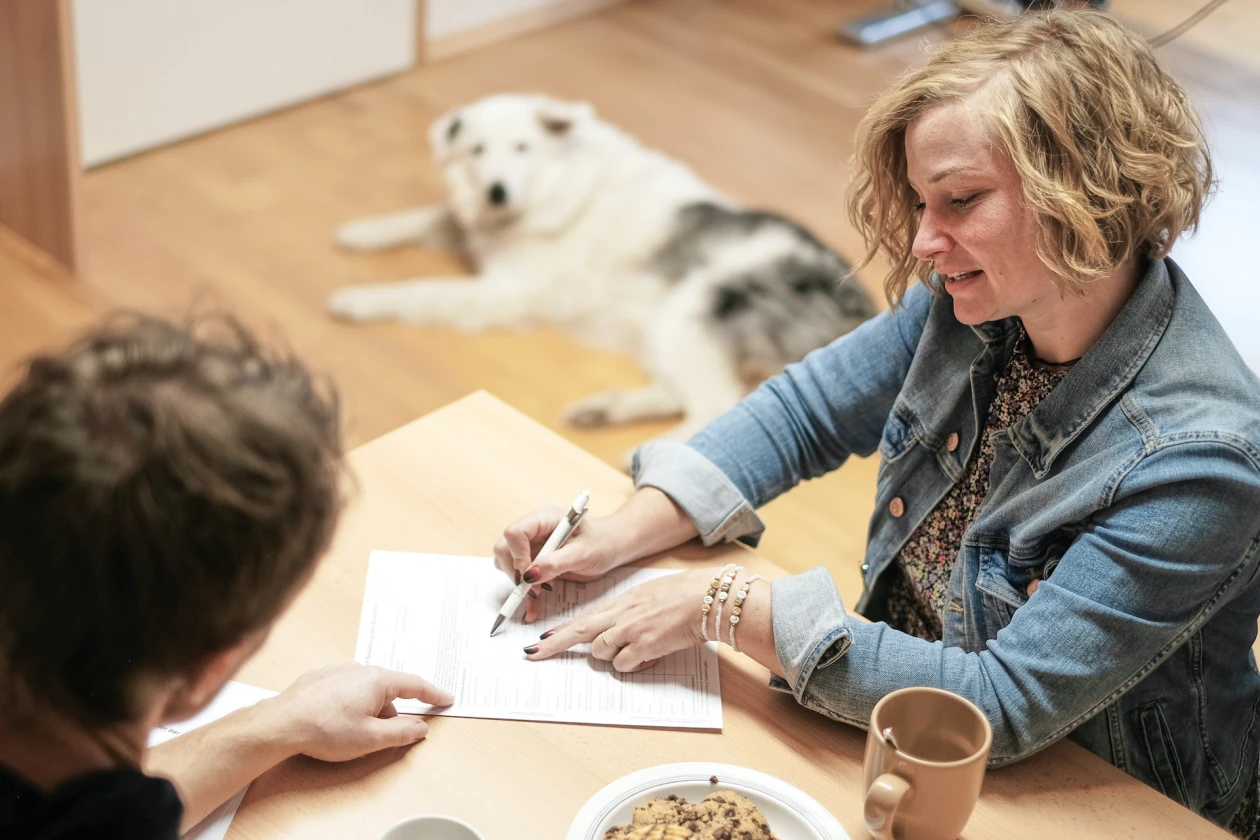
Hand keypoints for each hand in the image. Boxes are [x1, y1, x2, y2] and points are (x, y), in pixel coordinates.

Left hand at [261, 663, 453, 761]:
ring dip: (369, 710)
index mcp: (377, 680)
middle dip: (391, 713)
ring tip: (352, 733)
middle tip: (385, 734)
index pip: (415, 685)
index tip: (446, 698)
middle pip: (389, 691)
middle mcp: (360, 670)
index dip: (433, 694)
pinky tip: (336, 722)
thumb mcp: (371, 739)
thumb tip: (420, 727)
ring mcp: (339, 672)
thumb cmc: (324, 730)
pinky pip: (347, 690)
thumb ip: (402, 732)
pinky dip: (350, 705)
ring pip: (366, 691)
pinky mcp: (321, 679)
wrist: (280, 724)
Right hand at [493, 507, 630, 621]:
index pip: (515, 533)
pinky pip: (521, 579)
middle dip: (515, 571)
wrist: (611, 548)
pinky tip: (533, 609)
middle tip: (533, 588)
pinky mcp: (535, 562)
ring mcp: (532, 546)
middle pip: (505, 548)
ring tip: (538, 595)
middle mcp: (533, 530)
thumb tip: (530, 576)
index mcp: (542, 518)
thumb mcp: (582, 553)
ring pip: (508, 564)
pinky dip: (525, 595)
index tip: (529, 576)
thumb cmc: (601, 542)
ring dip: (519, 584)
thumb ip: (556, 563)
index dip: (517, 555)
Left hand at [523, 567, 719, 671]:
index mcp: (621, 601)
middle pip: (579, 632)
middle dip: (554, 645)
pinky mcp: (644, 646)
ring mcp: (630, 630)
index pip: (583, 617)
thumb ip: (626, 611)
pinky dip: (632, 665)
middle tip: (535, 654)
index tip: (542, 640)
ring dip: (613, 656)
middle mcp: (620, 615)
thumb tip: (612, 629)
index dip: (561, 630)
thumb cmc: (682, 595)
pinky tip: (648, 655)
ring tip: (637, 647)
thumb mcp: (646, 596)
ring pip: (602, 652)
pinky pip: (623, 664)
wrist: (705, 598)